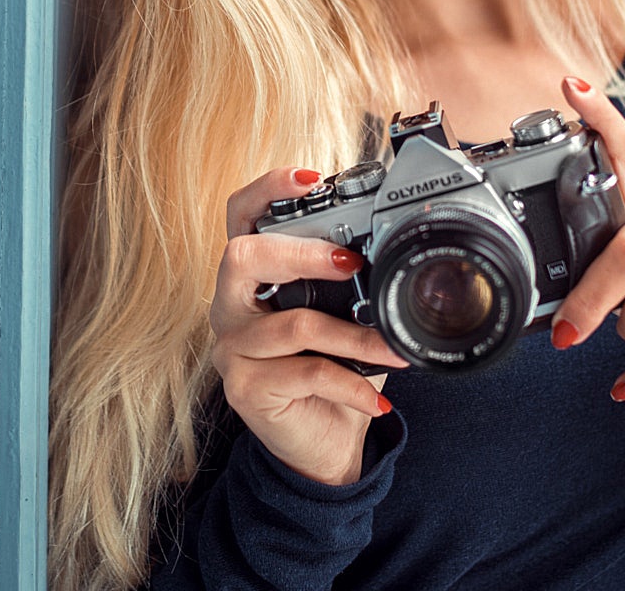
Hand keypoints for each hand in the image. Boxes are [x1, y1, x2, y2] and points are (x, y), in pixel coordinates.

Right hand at [208, 166, 408, 485]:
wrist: (324, 445)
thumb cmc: (332, 369)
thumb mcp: (344, 316)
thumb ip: (352, 281)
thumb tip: (393, 246)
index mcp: (252, 276)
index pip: (240, 216)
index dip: (267, 189)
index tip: (310, 178)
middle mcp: (230, 306)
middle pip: (242, 255)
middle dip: (300, 252)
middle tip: (350, 264)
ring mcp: (231, 349)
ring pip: (291, 324)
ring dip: (352, 336)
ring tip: (393, 349)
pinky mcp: (245, 390)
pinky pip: (305, 375)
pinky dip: (350, 384)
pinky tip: (374, 400)